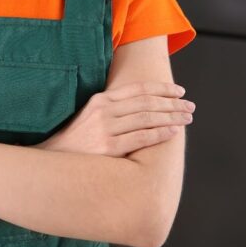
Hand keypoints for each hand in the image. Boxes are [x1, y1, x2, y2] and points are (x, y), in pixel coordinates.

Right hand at [41, 82, 193, 156]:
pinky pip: (141, 138)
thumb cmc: (78, 138)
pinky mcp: (108, 147)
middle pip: (146, 102)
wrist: (55, 157)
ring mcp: (105, 129)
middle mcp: (103, 111)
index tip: (179, 91)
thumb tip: (145, 105)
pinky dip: (160, 133)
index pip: (137, 89)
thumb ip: (113, 108)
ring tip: (187, 118)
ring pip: (147, 118)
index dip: (161, 88)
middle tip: (190, 106)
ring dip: (171, 117)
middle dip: (172, 103)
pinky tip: (173, 132)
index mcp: (100, 99)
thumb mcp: (91, 114)